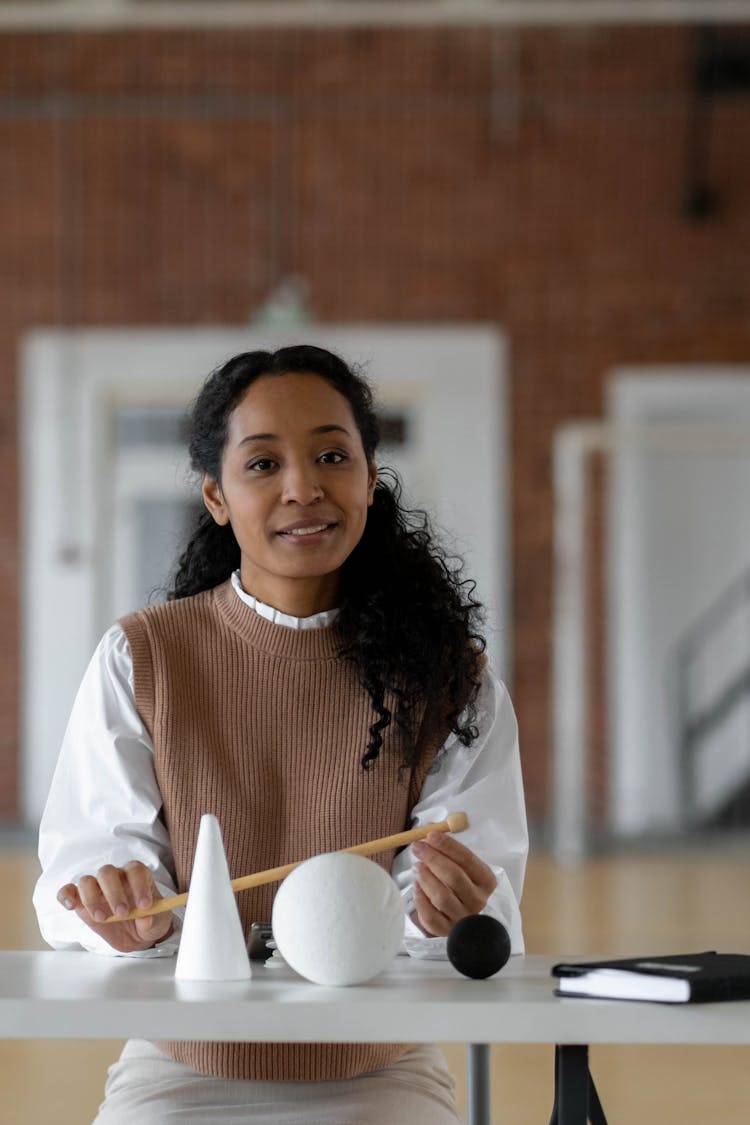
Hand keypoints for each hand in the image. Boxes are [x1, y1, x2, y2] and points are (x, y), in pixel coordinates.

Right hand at [57, 861, 173, 952]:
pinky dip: (66, 895)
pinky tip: (70, 906)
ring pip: (87, 881)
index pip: (135, 870)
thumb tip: (145, 919)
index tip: (144, 906)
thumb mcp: (158, 923)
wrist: (136, 935)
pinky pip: (69, 891)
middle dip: (113, 893)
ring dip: (92, 899)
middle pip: (107, 872)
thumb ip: (152, 920)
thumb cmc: (148, 921)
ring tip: (101, 918)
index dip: (139, 885)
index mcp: (137, 876)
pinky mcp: (82, 902)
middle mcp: (115, 877)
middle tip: (122, 913)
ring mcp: (97, 888)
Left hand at [411, 831, 496, 937]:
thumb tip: (430, 836)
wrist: (461, 915)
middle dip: (433, 858)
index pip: (468, 860)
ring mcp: (463, 918)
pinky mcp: (447, 932)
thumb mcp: (463, 867)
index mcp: (486, 881)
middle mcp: (478, 900)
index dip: (448, 846)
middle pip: (454, 877)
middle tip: (418, 847)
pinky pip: (430, 916)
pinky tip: (417, 887)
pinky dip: (421, 900)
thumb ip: (450, 852)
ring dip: (426, 878)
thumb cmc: (460, 884)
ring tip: (417, 866)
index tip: (431, 835)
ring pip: (442, 896)